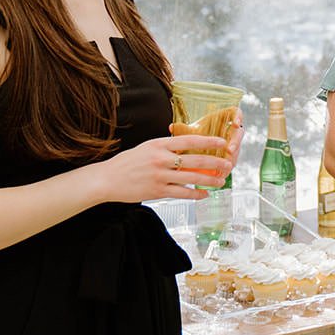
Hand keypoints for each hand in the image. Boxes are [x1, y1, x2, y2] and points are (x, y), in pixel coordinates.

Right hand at [93, 131, 234, 201]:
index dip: (208, 140)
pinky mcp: (157, 191)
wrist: (106, 179)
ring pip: (191, 178)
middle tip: (228, 164)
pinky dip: (195, 194)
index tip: (222, 142)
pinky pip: (182, 193)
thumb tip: (186, 145)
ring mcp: (159, 176)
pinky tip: (204, 194)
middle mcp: (161, 158)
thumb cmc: (127, 163)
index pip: (189, 140)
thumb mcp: (147, 147)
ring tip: (221, 181)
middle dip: (215, 163)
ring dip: (209, 180)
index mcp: (159, 144)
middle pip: (195, 160)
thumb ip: (166, 146)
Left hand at [169, 106, 244, 169]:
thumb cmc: (194, 134)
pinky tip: (223, 173)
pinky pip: (233, 159)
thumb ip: (183, 130)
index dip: (238, 117)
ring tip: (228, 164)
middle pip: (239, 133)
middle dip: (236, 142)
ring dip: (233, 156)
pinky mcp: (230, 155)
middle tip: (229, 150)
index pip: (236, 113)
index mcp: (222, 119)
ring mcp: (232, 143)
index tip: (235, 124)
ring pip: (237, 148)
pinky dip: (228, 165)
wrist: (195, 146)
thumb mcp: (188, 132)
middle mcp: (230, 130)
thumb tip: (171, 127)